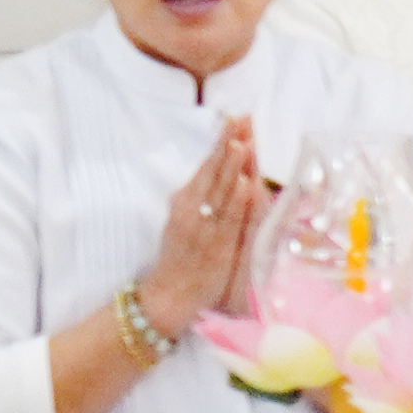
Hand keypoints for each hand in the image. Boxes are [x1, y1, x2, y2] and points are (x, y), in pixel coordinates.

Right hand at [141, 118, 269, 335]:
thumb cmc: (182, 257)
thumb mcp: (188, 219)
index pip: (210, 164)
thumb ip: (207, 196)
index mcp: (188, 198)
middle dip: (229, 143)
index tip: (238, 118)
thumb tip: (229, 174)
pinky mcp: (213, 243)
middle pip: (215, 169)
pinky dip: (235, 200)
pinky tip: (244, 183)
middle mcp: (192, 206)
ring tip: (242, 141)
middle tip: (242, 118)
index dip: (225, 141)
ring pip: (220, 189)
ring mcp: (203, 224)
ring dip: (232, 165)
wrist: (168, 294)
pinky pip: (227, 218)